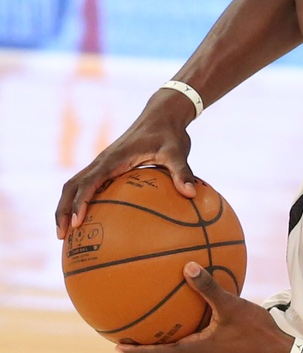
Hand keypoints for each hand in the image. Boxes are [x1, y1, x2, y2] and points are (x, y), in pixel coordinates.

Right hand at [55, 89, 198, 238]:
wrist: (163, 117)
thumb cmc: (169, 134)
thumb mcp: (177, 152)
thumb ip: (182, 171)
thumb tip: (191, 193)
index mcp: (113, 159)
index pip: (88, 182)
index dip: (80, 203)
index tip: (77, 223)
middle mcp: (102, 162)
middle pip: (71, 187)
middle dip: (62, 210)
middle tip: (62, 236)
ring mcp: (103, 164)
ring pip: (75, 187)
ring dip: (66, 208)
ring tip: (67, 233)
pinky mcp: (108, 167)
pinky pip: (88, 186)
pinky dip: (81, 203)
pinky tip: (91, 222)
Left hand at [117, 263, 294, 352]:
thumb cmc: (255, 332)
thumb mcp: (231, 306)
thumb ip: (209, 287)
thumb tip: (188, 266)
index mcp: (195, 351)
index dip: (136, 352)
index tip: (117, 348)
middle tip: (141, 348)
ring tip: (164, 343)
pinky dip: (190, 351)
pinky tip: (198, 333)